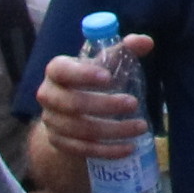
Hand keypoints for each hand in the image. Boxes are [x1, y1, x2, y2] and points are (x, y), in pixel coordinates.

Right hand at [27, 37, 151, 192]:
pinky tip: (130, 147)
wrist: (73, 109)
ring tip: (141, 126)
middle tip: (134, 103)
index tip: (109, 78)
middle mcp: (48, 95)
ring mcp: (51, 121)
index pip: (62, 70)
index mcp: (56, 70)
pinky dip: (108, 151)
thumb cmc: (92, 78)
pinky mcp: (59, 142)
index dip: (83, 74)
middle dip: (105, 105)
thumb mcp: (105, 62)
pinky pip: (83, 149)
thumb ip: (124, 49)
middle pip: (72, 104)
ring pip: (81, 130)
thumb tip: (145, 42)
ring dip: (113, 130)